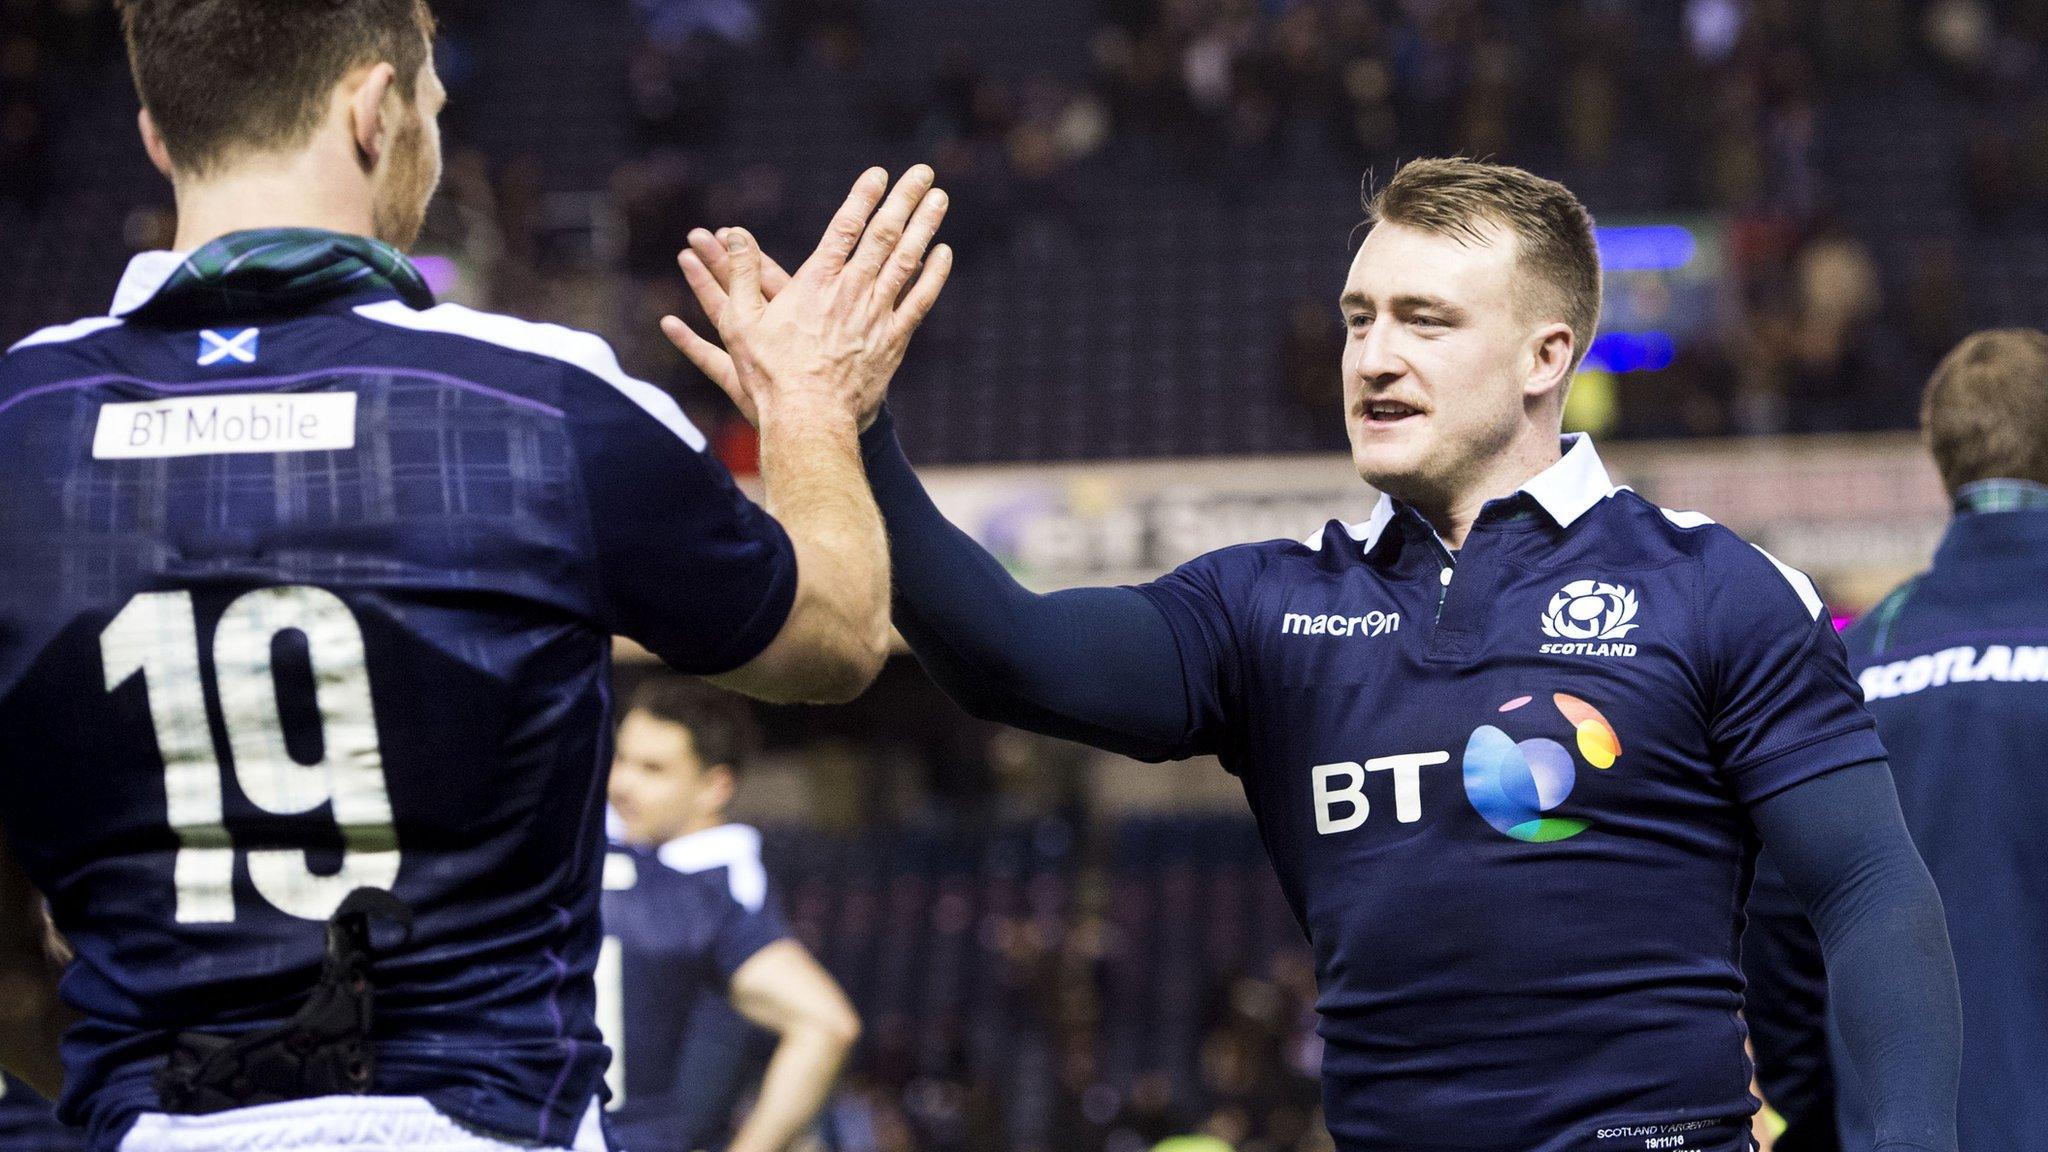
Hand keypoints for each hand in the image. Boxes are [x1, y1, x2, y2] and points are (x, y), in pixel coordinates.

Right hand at [661, 165, 951, 429]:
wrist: (809, 417)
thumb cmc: (769, 374)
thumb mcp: (741, 321)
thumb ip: (738, 273)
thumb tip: (734, 233)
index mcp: (816, 282)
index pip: (846, 227)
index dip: (863, 196)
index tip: (879, 173)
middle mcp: (851, 291)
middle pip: (884, 235)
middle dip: (904, 199)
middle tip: (923, 172)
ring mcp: (876, 315)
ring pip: (906, 262)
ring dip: (924, 227)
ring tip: (939, 199)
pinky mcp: (892, 341)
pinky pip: (919, 302)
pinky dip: (933, 276)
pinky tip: (944, 253)